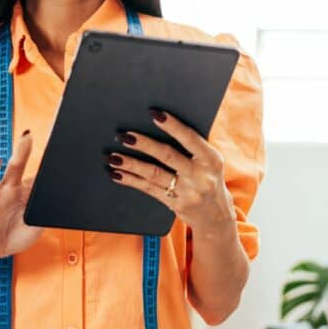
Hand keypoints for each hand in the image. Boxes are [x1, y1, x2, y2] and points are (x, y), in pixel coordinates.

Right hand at [0, 130, 43, 263]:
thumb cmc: (15, 235)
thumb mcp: (36, 229)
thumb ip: (45, 217)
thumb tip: (58, 207)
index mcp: (25, 193)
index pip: (37, 175)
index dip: (46, 163)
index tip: (56, 148)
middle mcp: (8, 190)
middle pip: (15, 167)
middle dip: (21, 151)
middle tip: (27, 136)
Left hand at [108, 110, 235, 237]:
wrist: (215, 215)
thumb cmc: (207, 177)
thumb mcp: (209, 161)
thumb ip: (192, 146)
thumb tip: (158, 122)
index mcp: (211, 159)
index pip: (189, 138)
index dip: (172, 125)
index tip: (154, 114)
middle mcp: (200, 176)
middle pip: (167, 156)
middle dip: (143, 144)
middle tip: (123, 136)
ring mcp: (187, 192)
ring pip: (153, 174)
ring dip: (130, 164)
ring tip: (113, 156)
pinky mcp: (175, 205)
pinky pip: (149, 189)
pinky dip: (131, 180)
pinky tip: (117, 174)